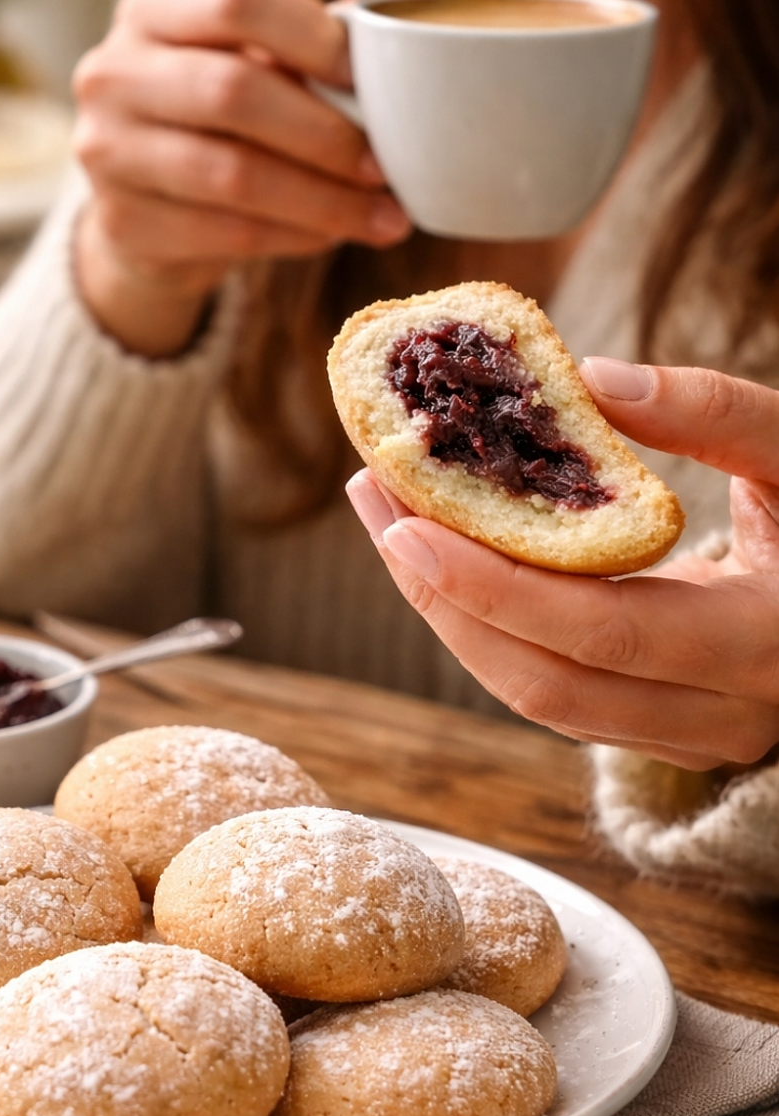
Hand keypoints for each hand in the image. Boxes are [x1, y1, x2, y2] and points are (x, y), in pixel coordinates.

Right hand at [72, 0, 410, 355]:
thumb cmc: (209, 126)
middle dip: (325, 135)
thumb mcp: (240, 69)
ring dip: (323, 200)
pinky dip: (295, 237)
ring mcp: (107, 153)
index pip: (236, 0)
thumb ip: (299, 51)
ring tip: (382, 217)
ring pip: (235, 176)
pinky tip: (333, 235)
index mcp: (149, 14)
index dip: (314, 37)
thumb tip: (382, 42)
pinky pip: (229, 234)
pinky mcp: (122, 224)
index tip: (369, 80)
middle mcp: (112, 75)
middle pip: (235, 92)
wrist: (140, 214)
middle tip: (384, 168)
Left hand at [346, 358, 778, 769]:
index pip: (604, 633)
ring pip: (536, 698)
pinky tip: (445, 556)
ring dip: (449, 612)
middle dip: (442, 596)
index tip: (406, 519)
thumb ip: (717, 413)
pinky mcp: (656, 729)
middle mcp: (723, 713)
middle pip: (545, 680)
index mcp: (767, 643)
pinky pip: (550, 689)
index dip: (496, 585)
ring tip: (390, 515)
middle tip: (376, 499)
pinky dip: (487, 625)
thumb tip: (592, 379)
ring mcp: (688, 736)